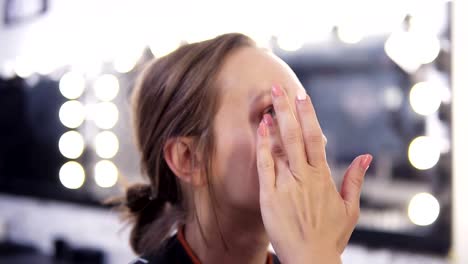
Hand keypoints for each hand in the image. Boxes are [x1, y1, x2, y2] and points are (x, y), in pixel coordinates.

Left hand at [256, 84, 371, 263]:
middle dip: (288, 109)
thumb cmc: (330, 236)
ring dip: (276, 122)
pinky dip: (263, 145)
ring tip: (269, 100)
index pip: (315, 138)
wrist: (311, 259)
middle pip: (297, 135)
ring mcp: (286, 184)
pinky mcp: (270, 195)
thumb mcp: (350, 209)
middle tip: (280, 87)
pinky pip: (265, 165)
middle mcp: (305, 176)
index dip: (308, 115)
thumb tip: (366, 157)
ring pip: (281, 146)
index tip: (302, 96)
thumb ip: (355, 180)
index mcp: (323, 177)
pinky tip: (261, 128)